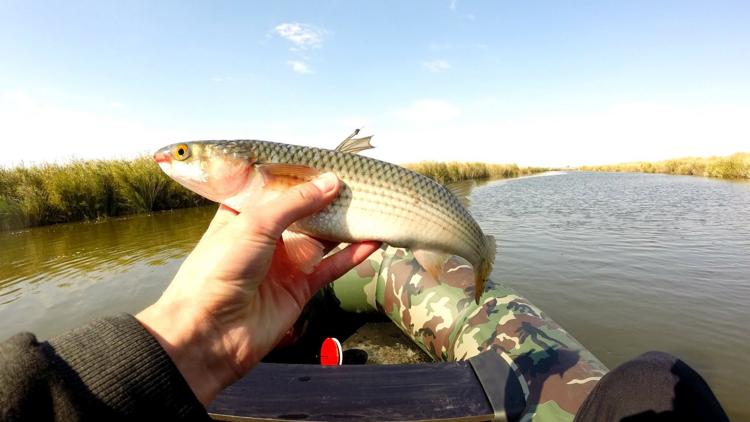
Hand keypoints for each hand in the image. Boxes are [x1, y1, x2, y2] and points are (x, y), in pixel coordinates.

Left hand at [135, 173, 380, 405]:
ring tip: (372, 205)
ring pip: (322, 239)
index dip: (300, 176)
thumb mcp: (254, 224)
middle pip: (304, 213)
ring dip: (345, 225)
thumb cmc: (218, 270)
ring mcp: (284, 264)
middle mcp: (265, 238)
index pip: (276, 189)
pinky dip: (352, 255)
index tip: (327, 161)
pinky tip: (374, 240)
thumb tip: (331, 181)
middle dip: (328, 199)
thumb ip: (295, 203)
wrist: (209, 333)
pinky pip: (331, 267)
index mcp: (244, 215)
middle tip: (358, 182)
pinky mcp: (300, 289)